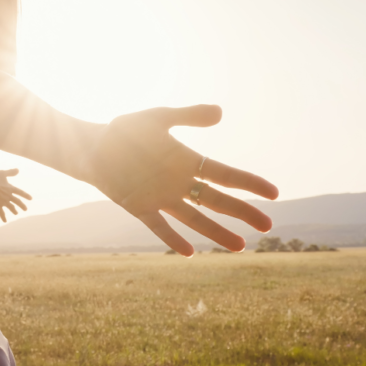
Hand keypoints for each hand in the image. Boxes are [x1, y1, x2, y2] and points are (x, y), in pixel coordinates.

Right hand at [0, 168, 31, 222]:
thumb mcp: (3, 173)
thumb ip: (11, 172)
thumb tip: (18, 170)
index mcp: (11, 188)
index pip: (20, 192)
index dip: (26, 195)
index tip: (31, 199)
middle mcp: (9, 196)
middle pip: (17, 201)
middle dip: (22, 205)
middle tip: (25, 209)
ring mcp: (3, 202)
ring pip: (11, 208)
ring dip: (14, 210)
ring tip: (16, 213)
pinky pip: (1, 213)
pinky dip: (3, 217)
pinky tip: (5, 221)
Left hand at [87, 104, 278, 256]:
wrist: (91, 146)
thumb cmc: (124, 131)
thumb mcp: (157, 118)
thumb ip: (187, 115)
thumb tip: (220, 113)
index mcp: (187, 161)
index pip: (225, 175)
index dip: (249, 184)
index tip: (274, 193)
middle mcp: (179, 183)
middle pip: (217, 201)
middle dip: (242, 213)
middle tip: (268, 226)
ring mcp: (161, 198)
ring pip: (194, 219)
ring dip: (216, 232)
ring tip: (240, 246)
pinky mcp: (140, 208)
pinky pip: (160, 226)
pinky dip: (173, 239)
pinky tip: (190, 252)